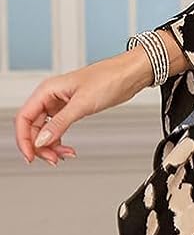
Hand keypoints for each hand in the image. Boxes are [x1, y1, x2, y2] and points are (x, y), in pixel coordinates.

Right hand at [13, 47, 152, 166]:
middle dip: (40, 146)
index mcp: (47, 90)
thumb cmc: (109, 78)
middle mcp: (50, 97)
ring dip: (51, 146)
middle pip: (33, 126)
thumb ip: (60, 123)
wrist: (129, 75)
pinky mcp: (72, 110)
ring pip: (45, 130)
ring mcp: (60, 104)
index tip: (31, 156)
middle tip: (53, 159)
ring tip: (64, 156)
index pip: (24, 118)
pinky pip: (58, 129)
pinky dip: (60, 141)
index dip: (24, 139)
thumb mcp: (82, 104)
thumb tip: (43, 140)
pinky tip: (68, 149)